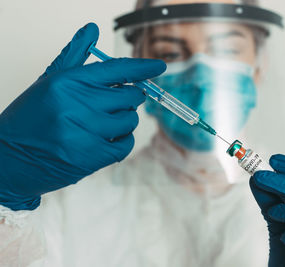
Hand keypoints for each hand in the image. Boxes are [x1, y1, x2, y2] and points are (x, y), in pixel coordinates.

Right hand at [0, 23, 165, 210]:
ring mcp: (84, 132)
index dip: (142, 68)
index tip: (159, 67)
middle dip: (128, 100)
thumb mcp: (49, 82)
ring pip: (130, 121)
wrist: (8, 159)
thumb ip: (75, 55)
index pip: (116, 69)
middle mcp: (77, 105)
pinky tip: (106, 140)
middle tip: (114, 104)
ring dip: (124, 122)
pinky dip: (122, 142)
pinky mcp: (90, 157)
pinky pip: (126, 145)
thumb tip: (92, 29)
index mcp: (68, 82)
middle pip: (129, 96)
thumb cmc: (30, 119)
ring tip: (104, 124)